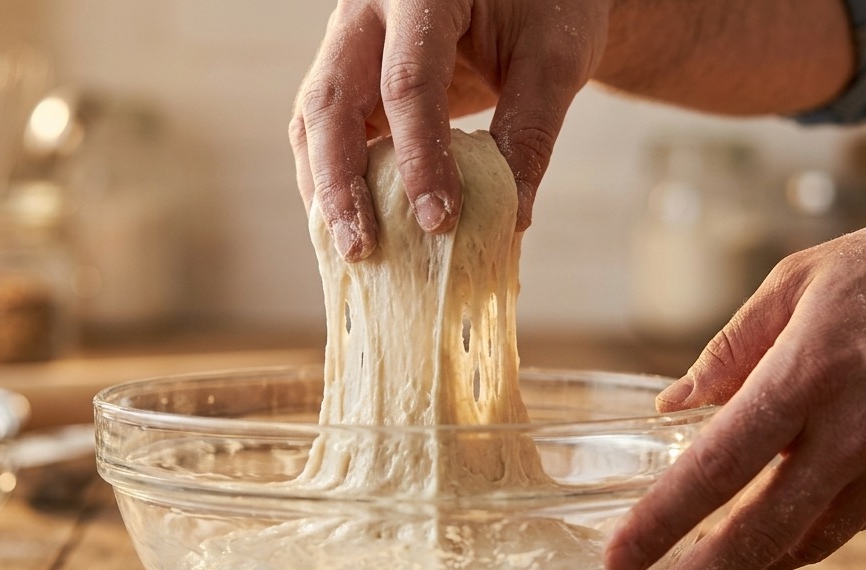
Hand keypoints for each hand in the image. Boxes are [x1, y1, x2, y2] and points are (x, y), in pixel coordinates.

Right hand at [289, 0, 611, 259]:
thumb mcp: (554, 58)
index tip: (439, 222)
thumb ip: (532, 130)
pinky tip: (353, 225)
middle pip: (330, 101)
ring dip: (325, 188)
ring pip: (311, 117)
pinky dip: (334, 178)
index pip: (408, 83)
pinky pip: (323, 127)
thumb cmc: (546, 5)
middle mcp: (368, 8)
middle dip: (341, 183)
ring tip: (350, 249)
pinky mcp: (348, 70)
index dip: (420, 158)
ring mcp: (348, 37)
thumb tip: (513, 217)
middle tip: (361, 250)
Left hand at [604, 202, 865, 569]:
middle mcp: (854, 434)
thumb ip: (730, 350)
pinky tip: (767, 539)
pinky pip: (850, 525)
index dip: (664, 519)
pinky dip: (802, 537)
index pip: (720, 465)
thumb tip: (675, 406)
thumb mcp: (800, 281)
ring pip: (808, 543)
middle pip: (763, 533)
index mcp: (809, 375)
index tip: (619, 557)